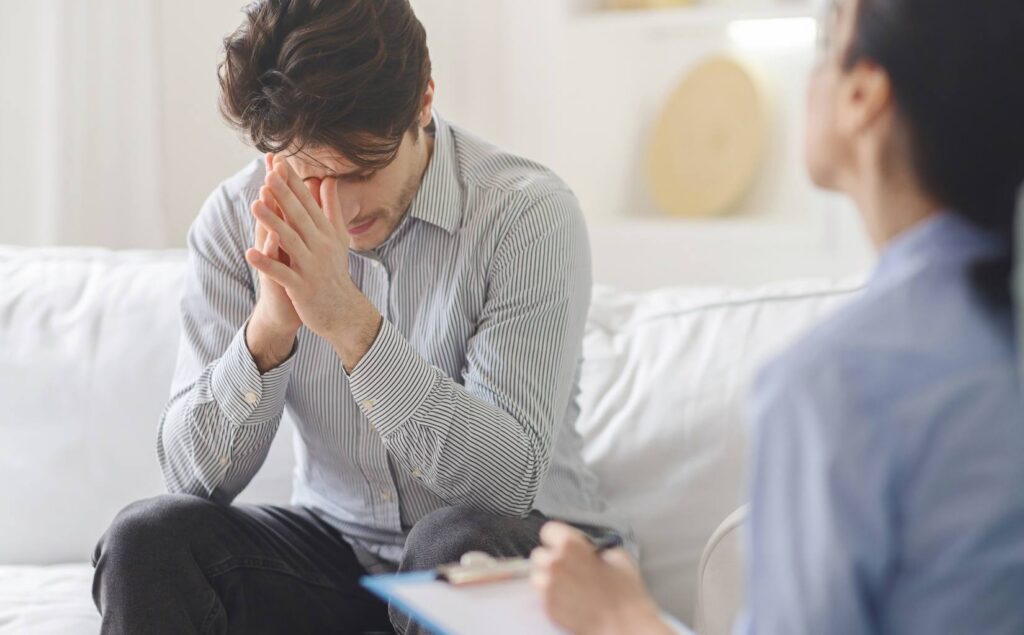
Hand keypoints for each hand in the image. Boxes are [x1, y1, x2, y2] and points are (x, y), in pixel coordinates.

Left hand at [245, 154, 381, 370]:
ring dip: (272, 223)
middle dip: (284, 196)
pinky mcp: (302, 287)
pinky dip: (267, 263)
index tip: (280, 163)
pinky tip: (250, 253)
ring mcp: (311, 267)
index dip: (294, 184)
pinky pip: (282, 273)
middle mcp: (320, 247)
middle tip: (269, 175)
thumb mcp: (338, 238)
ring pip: (289, 241)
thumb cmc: (335, 272)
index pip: (308, 204)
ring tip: (254, 205)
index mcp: (326, 233)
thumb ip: (331, 208)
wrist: (343, 311)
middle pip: (299, 217)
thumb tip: (328, 180)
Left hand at [531, 523, 670, 634]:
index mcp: (570, 545)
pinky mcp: (547, 607)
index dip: (558, 538)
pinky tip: (570, 599)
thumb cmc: (624, 592)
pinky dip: (552, 596)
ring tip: (569, 585)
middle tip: (570, 568)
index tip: (564, 545)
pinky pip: (542, 595)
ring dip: (548, 578)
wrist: (623, 625)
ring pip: (537, 575)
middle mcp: (554, 563)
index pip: (548, 530)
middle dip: (552, 559)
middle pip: (540, 554)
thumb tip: (588, 549)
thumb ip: (595, 548)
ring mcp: (547, 587)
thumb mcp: (618, 556)